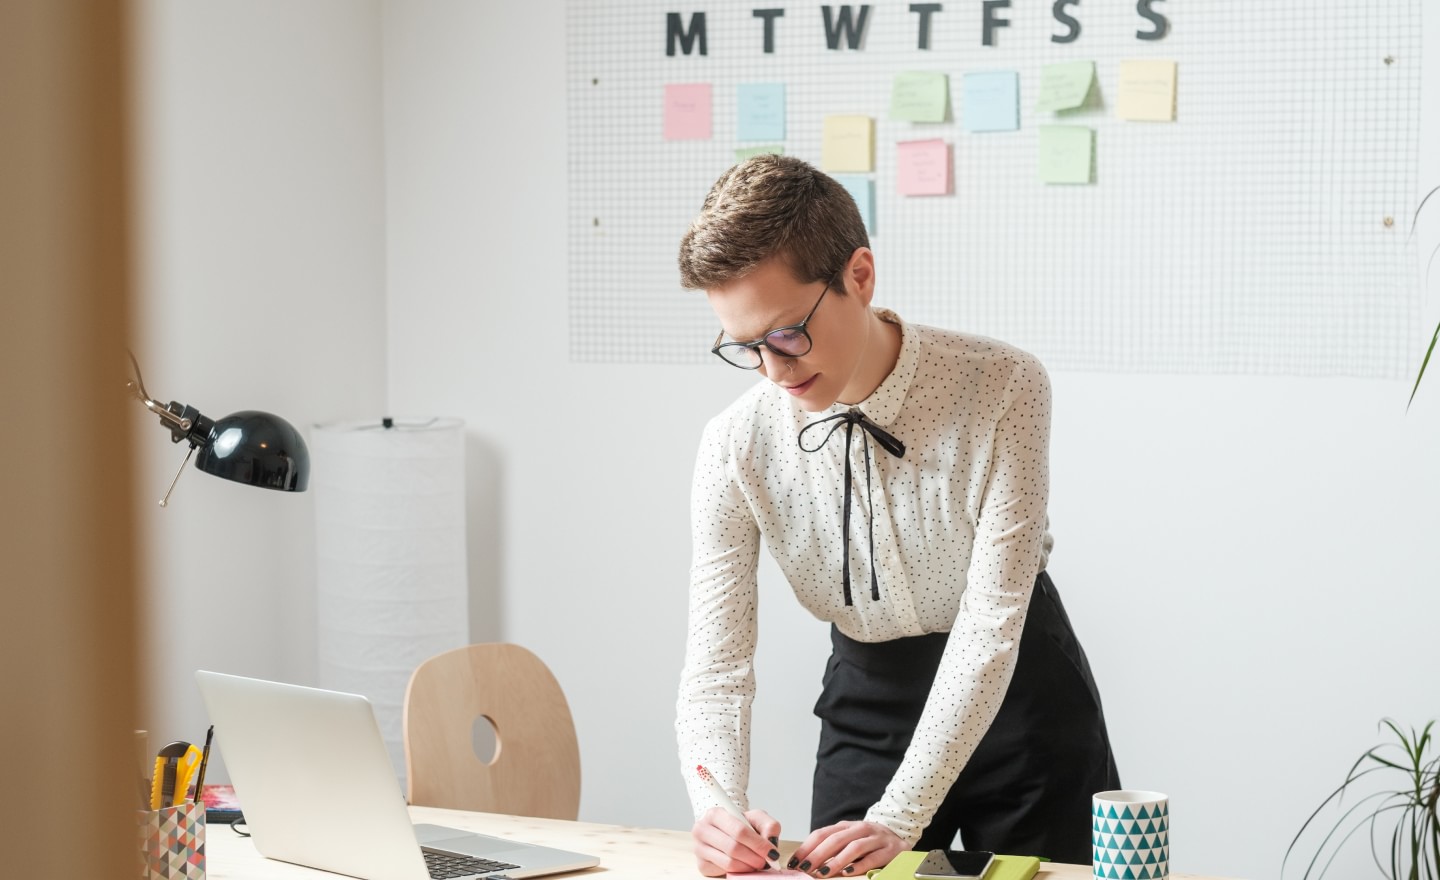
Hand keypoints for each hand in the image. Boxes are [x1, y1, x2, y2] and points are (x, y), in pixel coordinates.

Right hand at [691, 806, 781, 876]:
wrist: (725, 832)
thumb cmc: (739, 825)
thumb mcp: (756, 818)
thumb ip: (768, 825)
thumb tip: (771, 841)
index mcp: (715, 814)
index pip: (739, 831)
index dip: (758, 844)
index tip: (771, 852)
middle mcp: (702, 829)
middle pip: (733, 848)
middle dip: (754, 857)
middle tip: (766, 861)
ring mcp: (699, 848)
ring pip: (729, 862)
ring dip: (748, 866)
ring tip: (757, 863)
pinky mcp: (701, 864)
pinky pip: (724, 871)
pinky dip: (739, 871)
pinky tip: (744, 865)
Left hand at [786, 820, 905, 877]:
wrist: (900, 837)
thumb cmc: (868, 842)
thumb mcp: (849, 839)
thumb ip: (832, 846)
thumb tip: (806, 861)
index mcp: (846, 826)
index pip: (822, 833)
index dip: (807, 847)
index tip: (795, 861)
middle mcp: (861, 828)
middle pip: (836, 839)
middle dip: (817, 854)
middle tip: (805, 869)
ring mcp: (876, 838)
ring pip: (854, 847)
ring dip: (836, 861)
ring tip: (823, 873)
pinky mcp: (891, 849)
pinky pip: (873, 858)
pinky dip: (859, 865)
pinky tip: (848, 872)